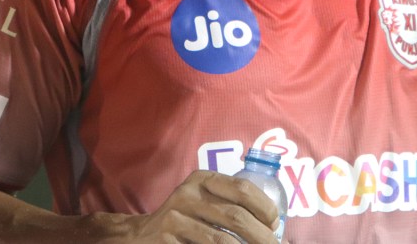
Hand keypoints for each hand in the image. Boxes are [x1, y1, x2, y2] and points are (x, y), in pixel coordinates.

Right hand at [123, 170, 279, 242]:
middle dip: (260, 235)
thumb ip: (228, 204)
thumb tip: (275, 226)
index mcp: (202, 179)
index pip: (241, 188)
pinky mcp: (167, 239)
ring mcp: (176, 217)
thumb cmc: (183, 218)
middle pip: (235, 216)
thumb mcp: (201, 200)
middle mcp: (188, 194)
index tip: (275, 223)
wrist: (140, 235)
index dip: (264, 207)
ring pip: (221, 239)